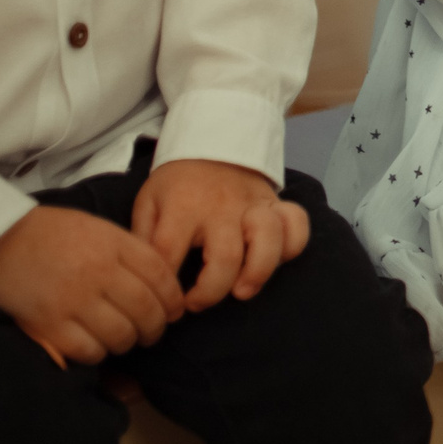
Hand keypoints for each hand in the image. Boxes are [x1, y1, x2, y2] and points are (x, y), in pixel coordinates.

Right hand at [0, 205, 185, 364]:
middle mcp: (99, 272)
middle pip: (147, 309)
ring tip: (125, 340)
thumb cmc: (48, 233)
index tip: (175, 311)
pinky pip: (88, 350)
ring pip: (121, 334)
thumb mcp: (97, 229)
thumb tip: (159, 282)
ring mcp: (74, 299)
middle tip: (153, 332)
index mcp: (114, 244)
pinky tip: (96, 347)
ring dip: (129, 342)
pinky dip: (98, 353)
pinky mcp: (48, 324)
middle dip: (157, 327)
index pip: (162, 276)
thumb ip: (128, 251)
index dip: (174, 299)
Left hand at [133, 157, 311, 311]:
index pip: (170, 254)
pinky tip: (276, 260)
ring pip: (268, 238)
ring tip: (242, 290)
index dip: (166, 290)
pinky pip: (296, 222)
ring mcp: (254, 203)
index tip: (166, 305)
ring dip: (258, 271)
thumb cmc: (177, 183)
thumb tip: (147, 282)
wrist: (212, 138)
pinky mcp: (276, 201)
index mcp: (183, 207)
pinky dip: (292, 244)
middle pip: (225, 256)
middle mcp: (222, 206)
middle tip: (197, 304)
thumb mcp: (149, 203)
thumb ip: (146, 239)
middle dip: (212, 291)